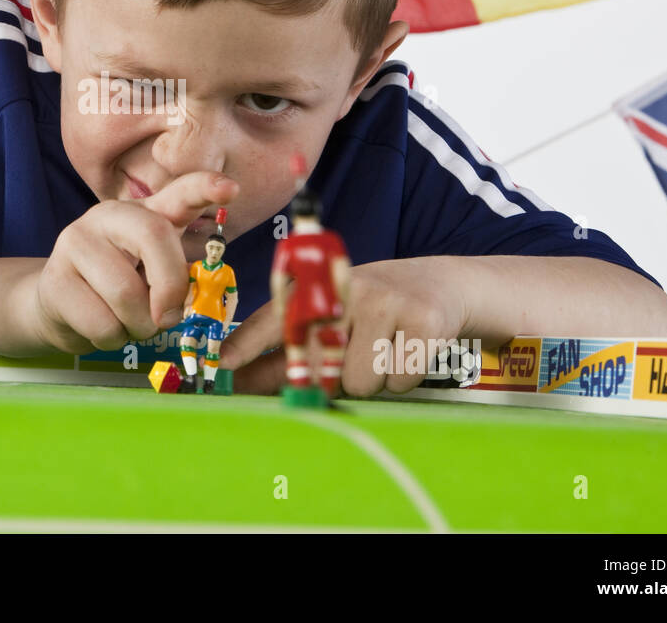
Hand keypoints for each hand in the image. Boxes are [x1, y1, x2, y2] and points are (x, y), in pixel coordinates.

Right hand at [31, 172, 238, 352]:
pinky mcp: (55, 278)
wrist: (58, 305)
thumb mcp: (154, 276)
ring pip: (127, 294)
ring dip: (138, 326)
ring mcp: (76, 241)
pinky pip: (102, 323)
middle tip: (168, 318)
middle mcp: (109, 215)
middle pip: (154, 238)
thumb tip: (181, 306)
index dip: (206, 188)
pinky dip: (113, 339)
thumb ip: (177, 280)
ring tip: (129, 323)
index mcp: (145, 213)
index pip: (179, 191)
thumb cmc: (120, 289)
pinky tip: (103, 327)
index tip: (231, 189)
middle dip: (171, 288)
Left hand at [221, 257, 469, 396]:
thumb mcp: (333, 318)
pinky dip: (404, 376)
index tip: (222, 364)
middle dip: (336, 377)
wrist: (443, 285)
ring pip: (361, 381)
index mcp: (319, 287)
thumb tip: (239, 380)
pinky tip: (409, 349)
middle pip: (322, 368)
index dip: (247, 344)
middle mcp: (347, 289)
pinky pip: (398, 380)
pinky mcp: (422, 321)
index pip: (276, 318)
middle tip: (357, 352)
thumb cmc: (375, 308)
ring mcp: (386, 302)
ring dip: (373, 378)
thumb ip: (287, 353)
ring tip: (385, 347)